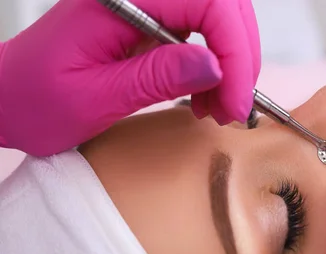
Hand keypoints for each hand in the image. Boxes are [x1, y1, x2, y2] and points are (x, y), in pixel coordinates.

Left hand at [0, 0, 259, 155]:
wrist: (8, 97)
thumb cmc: (36, 100)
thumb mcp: (94, 97)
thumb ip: (155, 77)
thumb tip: (216, 66)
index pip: (206, 2)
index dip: (234, 51)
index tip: (235, 101)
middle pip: (222, 4)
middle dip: (240, 58)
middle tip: (233, 109)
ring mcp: (148, 4)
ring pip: (220, 16)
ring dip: (233, 63)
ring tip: (218, 108)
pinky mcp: (152, 20)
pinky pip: (203, 31)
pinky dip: (218, 66)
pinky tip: (206, 95)